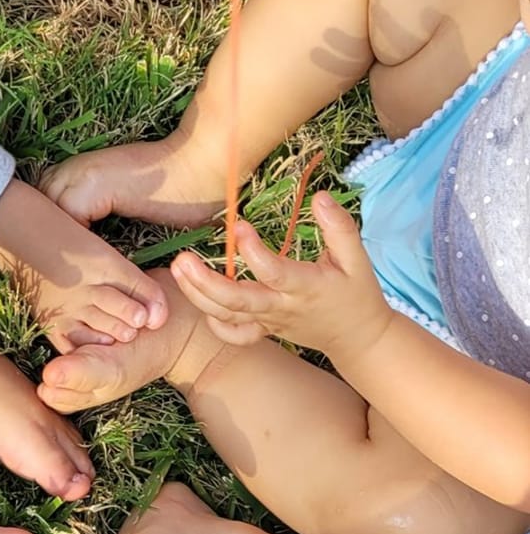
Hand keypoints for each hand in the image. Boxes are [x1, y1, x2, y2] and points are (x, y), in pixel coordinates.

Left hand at [171, 192, 392, 361]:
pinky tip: (198, 300)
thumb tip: (320, 196)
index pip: (274, 272)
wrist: (356, 337)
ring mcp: (269, 322)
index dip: (253, 251)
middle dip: (206, 283)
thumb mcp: (357, 259)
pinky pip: (233, 334)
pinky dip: (213, 323)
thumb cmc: (357, 293)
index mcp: (305, 287)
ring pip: (227, 316)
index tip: (238, 225)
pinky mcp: (263, 330)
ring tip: (177, 269)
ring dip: (198, 296)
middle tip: (182, 260)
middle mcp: (282, 307)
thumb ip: (339, 227)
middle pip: (238, 301)